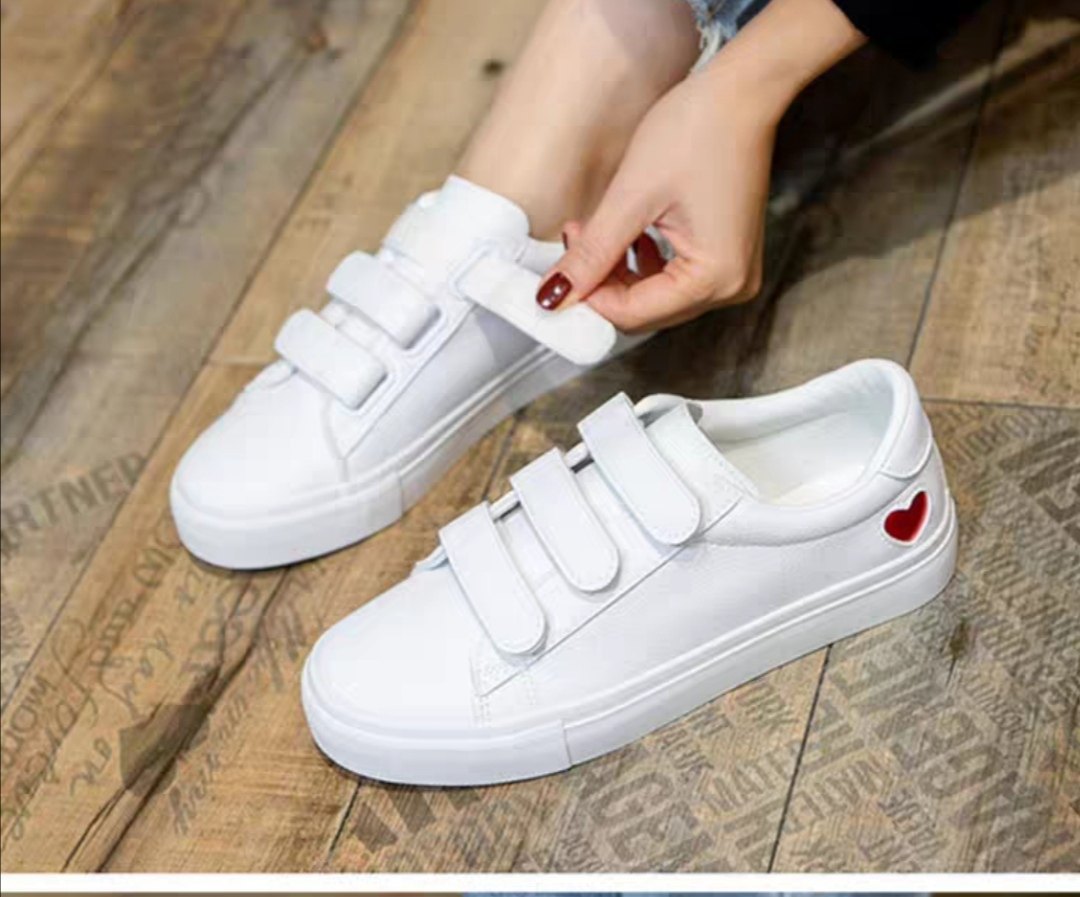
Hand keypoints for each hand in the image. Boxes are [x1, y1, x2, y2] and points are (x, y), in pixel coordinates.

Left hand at [535, 0, 864, 333]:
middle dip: (602, 285)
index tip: (553, 279)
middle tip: (572, 245)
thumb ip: (592, 253)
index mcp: (715, 278)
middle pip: (646, 311)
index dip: (588, 299)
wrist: (741, 91)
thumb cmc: (698, 131)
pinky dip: (641, 264)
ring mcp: (733, 272)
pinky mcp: (726, 255)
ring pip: (655, 296)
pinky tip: (623, 236)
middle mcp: (731, 286)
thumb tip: (555, 295)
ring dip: (616, 273)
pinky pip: (673, 277)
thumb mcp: (631, 197)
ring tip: (590, 233)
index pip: (634, 315)